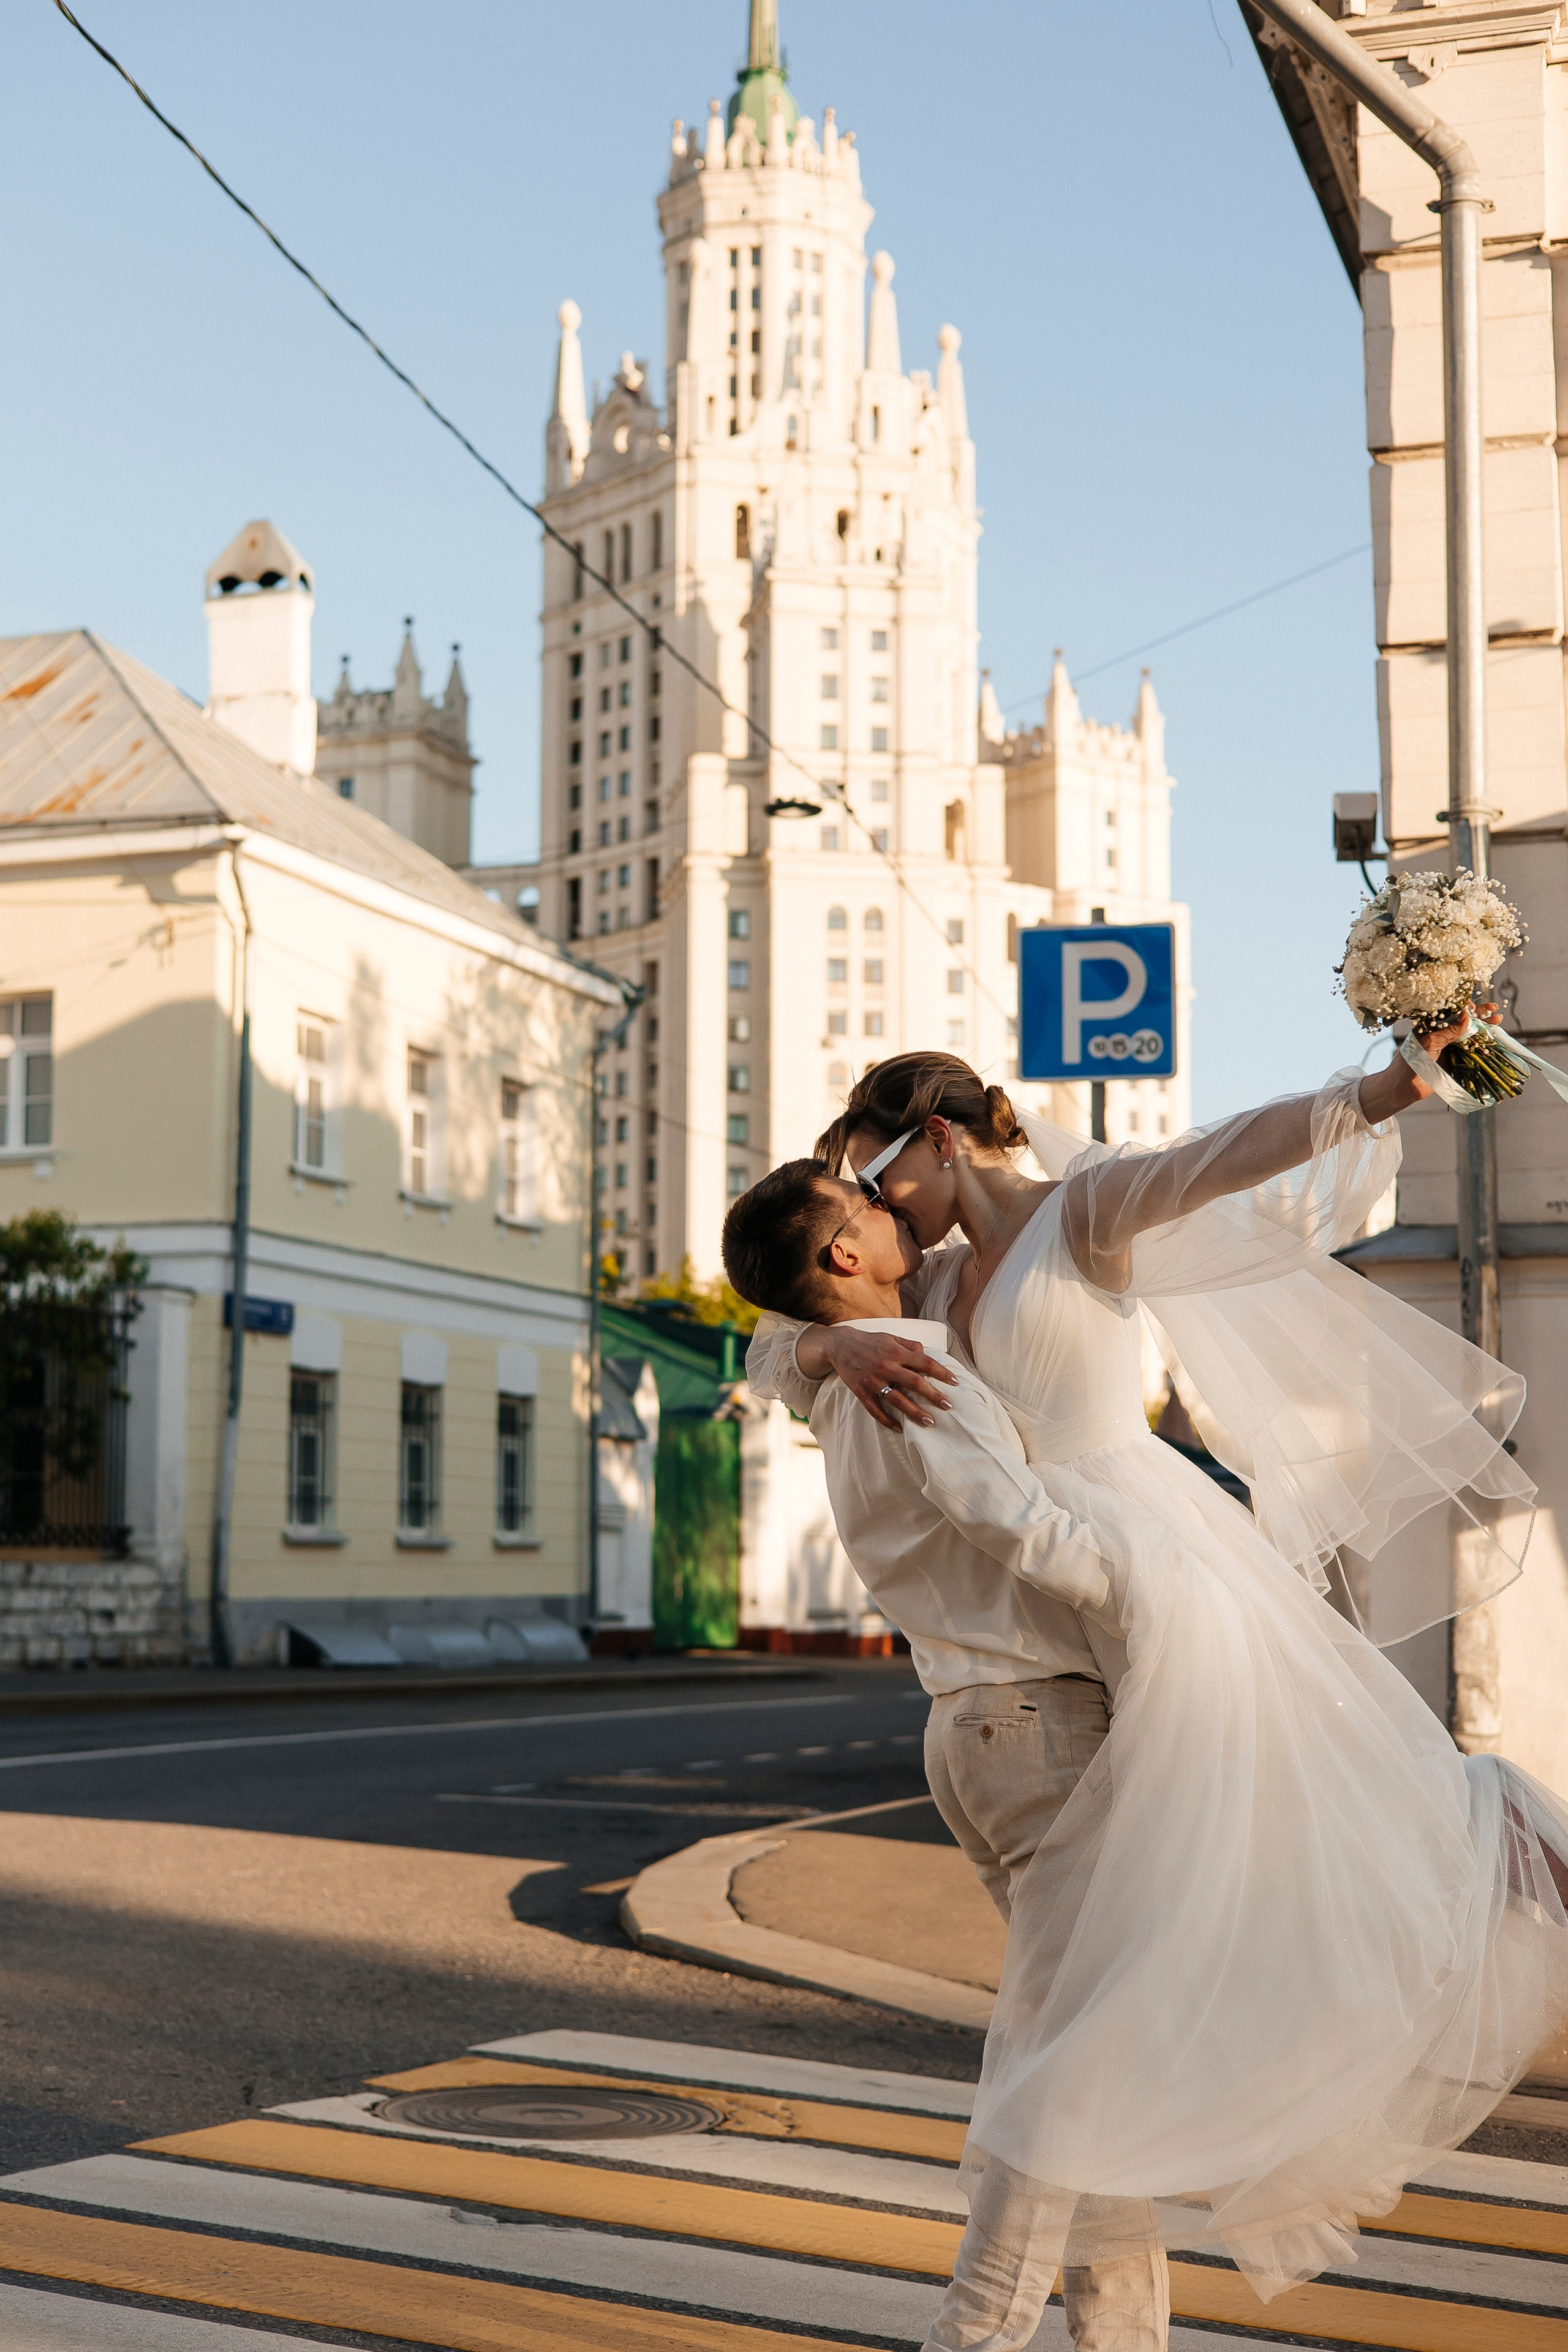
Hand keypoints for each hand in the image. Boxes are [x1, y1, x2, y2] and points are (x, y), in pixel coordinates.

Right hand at [810, 1326, 956, 1429]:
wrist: (840, 1345)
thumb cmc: (870, 1341)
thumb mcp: (891, 1337)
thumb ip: (910, 1345)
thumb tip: (926, 1354)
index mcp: (896, 1352)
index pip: (925, 1362)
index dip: (942, 1372)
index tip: (955, 1382)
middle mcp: (886, 1366)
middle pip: (915, 1383)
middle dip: (933, 1396)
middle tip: (948, 1406)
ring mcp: (873, 1381)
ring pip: (897, 1400)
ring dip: (915, 1412)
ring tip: (930, 1422)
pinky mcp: (861, 1392)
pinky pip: (876, 1410)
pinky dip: (887, 1421)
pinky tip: (899, 1429)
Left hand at [1361, 1003, 1497, 1115]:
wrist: (1403, 1087)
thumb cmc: (1410, 1061)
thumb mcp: (1429, 1042)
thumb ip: (1448, 1030)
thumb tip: (1467, 1015)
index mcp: (1431, 1025)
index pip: (1452, 1011)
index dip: (1466, 1007)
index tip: (1476, 1007)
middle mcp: (1441, 1034)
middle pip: (1464, 1022)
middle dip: (1480, 1016)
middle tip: (1494, 1012)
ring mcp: (1448, 1047)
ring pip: (1470, 1036)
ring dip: (1484, 1030)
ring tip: (1497, 1023)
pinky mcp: (1454, 1061)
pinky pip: (1471, 1052)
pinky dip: (1482, 1047)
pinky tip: (1493, 1041)